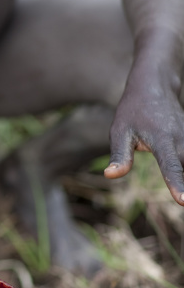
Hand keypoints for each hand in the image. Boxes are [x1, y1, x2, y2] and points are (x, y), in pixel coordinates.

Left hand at [104, 76, 183, 204]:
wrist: (155, 86)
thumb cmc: (133, 111)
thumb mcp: (120, 131)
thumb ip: (120, 155)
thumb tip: (111, 175)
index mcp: (162, 140)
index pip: (171, 166)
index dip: (177, 184)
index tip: (183, 201)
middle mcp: (181, 140)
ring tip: (183, 197)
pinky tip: (182, 175)